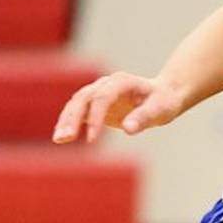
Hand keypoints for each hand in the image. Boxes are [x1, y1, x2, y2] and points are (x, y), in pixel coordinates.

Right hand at [52, 72, 185, 143]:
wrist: (163, 95)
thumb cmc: (163, 102)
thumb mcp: (161, 110)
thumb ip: (144, 117)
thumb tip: (128, 129)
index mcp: (122, 82)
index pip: (103, 98)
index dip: (96, 118)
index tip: (92, 139)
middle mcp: (106, 84)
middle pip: (83, 98)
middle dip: (72, 118)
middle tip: (65, 138)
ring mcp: (98, 93)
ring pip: (76, 104)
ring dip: (66, 121)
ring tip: (59, 140)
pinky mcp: (95, 104)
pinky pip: (77, 112)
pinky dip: (68, 123)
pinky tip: (61, 138)